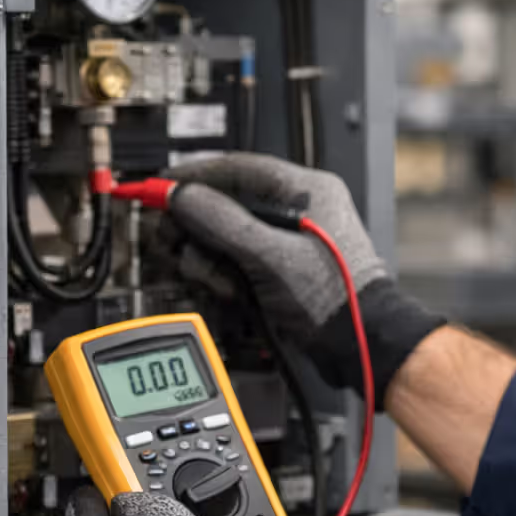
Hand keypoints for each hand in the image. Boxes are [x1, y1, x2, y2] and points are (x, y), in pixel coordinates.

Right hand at [162, 153, 445, 406]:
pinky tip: (228, 291)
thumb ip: (223, 221)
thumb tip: (183, 196)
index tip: (159, 186)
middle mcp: (291, 210)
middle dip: (195, 227)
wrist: (356, 347)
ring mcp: (281, 241)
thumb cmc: (334, 298)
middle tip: (171, 241)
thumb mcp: (270, 255)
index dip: (193, 176)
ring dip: (207, 259)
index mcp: (303, 191)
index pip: (236, 168)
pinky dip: (220, 276)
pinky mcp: (273, 269)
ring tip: (217, 279)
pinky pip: (230, 261)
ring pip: (220, 236)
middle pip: (221, 203)